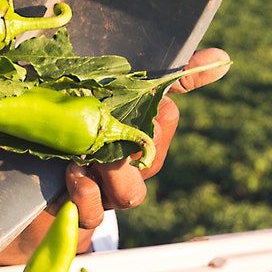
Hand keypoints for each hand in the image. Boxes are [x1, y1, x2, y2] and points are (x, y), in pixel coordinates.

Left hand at [61, 46, 229, 229]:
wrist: (47, 171)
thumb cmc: (89, 127)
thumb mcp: (117, 95)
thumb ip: (168, 77)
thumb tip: (224, 58)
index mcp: (144, 135)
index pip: (165, 118)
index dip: (158, 109)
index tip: (147, 95)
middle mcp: (133, 166)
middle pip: (152, 160)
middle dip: (138, 145)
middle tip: (116, 131)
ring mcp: (110, 191)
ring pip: (130, 194)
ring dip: (112, 174)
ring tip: (86, 157)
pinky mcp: (84, 211)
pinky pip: (94, 213)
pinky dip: (86, 194)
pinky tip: (74, 172)